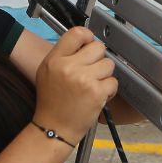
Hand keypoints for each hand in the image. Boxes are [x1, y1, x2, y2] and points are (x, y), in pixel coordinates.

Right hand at [33, 27, 117, 143]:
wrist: (54, 129)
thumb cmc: (52, 102)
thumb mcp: (48, 72)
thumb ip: (64, 55)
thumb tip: (86, 42)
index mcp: (54, 60)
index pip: (77, 33)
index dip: (88, 37)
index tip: (89, 45)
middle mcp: (68, 67)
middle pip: (97, 47)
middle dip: (98, 59)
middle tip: (90, 72)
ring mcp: (83, 79)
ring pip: (108, 64)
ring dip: (104, 75)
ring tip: (92, 86)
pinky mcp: (96, 92)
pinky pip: (113, 82)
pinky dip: (109, 90)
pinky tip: (97, 96)